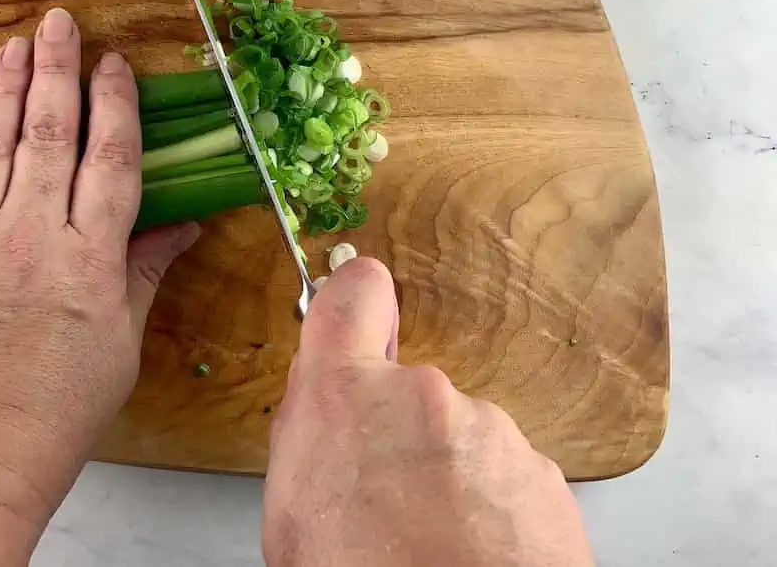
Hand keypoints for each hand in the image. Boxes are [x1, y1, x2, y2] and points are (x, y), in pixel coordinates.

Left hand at [0, 8, 200, 541]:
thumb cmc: (55, 414)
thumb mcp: (118, 346)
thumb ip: (143, 273)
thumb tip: (183, 223)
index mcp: (87, 259)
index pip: (109, 161)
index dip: (115, 106)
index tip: (114, 64)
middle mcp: (28, 237)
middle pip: (47, 136)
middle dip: (55, 73)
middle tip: (57, 23)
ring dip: (0, 91)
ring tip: (11, 46)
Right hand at [264, 258, 593, 566]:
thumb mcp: (290, 511)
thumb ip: (310, 431)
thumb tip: (325, 403)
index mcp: (348, 394)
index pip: (355, 293)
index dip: (353, 299)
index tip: (357, 315)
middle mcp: (425, 396)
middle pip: (406, 386)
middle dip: (397, 429)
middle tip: (382, 498)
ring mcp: (493, 432)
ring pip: (459, 435)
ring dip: (446, 474)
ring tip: (428, 542)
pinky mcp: (544, 475)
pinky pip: (504, 474)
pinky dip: (491, 507)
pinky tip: (470, 554)